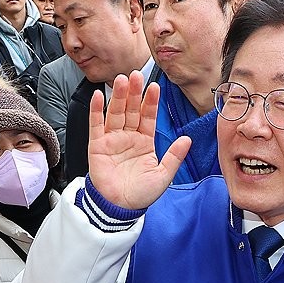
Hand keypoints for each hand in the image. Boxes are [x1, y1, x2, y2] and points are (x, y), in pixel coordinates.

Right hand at [87, 71, 190, 210]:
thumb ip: (174, 156)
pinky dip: (96, 110)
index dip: (151, 102)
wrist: (119, 207)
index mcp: (145, 143)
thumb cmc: (141, 194)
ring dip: (118, 97)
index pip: (148, 117)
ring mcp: (112, 140)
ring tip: (122, 80)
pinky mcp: (96, 146)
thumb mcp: (163, 174)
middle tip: (137, 75)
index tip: (155, 87)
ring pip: (116, 113)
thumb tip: (188, 139)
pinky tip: (99, 96)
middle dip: (135, 93)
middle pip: (132, 110)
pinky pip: (96, 125)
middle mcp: (128, 138)